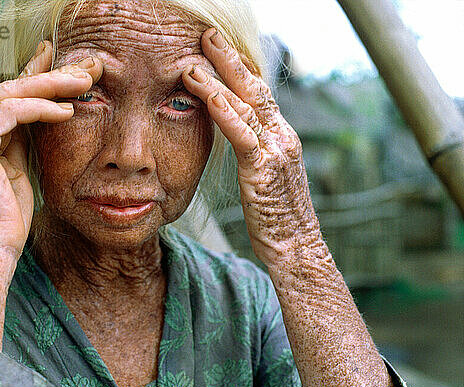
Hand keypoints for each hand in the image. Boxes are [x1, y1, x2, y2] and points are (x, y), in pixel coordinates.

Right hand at [0, 42, 102, 348]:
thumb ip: (29, 142)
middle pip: (14, 90)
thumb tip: (54, 116)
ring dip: (51, 85)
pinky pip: (9, 113)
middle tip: (86, 65)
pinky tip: (67, 110)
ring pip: (11, 94)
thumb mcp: (24, 171)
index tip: (69, 64)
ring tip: (85, 81)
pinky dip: (39, 108)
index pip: (14, 97)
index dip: (41, 76)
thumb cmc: (10, 220)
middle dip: (52, 74)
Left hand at [183, 28, 318, 266]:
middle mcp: (282, 136)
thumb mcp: (265, 174)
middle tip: (206, 34)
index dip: (237, 69)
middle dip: (229, 59)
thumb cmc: (276, 215)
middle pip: (253, 88)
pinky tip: (210, 97)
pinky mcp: (264, 171)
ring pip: (246, 107)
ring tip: (193, 60)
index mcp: (281, 136)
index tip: (215, 49)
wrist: (297, 247)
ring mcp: (276, 151)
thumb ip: (253, 149)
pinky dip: (227, 115)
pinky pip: (244, 137)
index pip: (257, 93)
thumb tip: (234, 132)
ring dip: (218, 81)